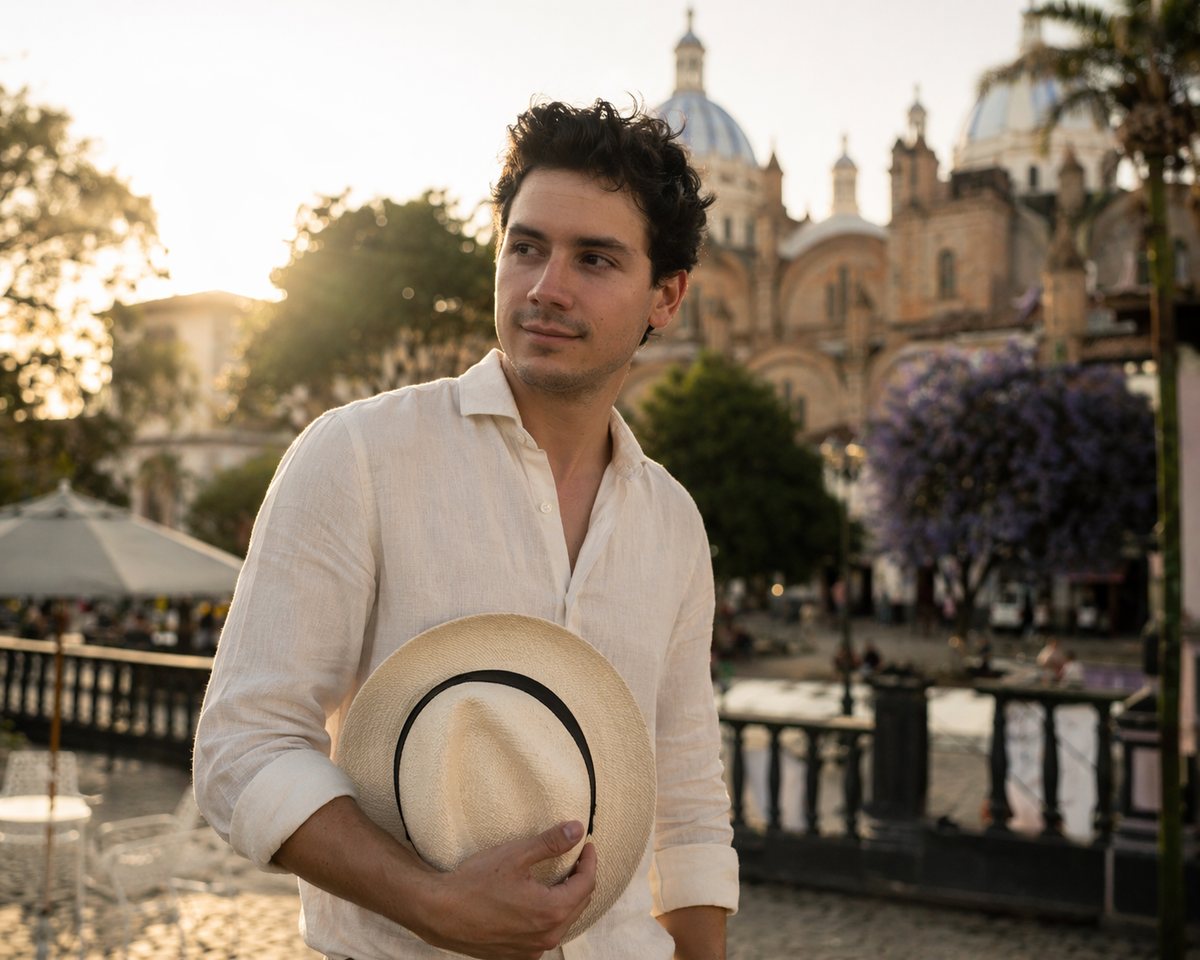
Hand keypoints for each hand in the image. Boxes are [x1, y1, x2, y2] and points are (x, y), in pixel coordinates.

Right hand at [416, 820, 596, 959]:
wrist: (440, 913)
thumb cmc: (475, 883)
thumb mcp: (516, 855)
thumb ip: (551, 842)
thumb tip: (578, 830)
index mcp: (552, 911)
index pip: (586, 884)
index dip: (589, 861)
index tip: (586, 844)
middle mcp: (547, 937)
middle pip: (579, 904)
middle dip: (581, 878)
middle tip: (576, 856)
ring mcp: (532, 950)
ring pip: (564, 921)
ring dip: (567, 898)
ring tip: (560, 876)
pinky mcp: (518, 955)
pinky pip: (546, 934)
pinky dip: (550, 915)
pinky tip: (539, 900)